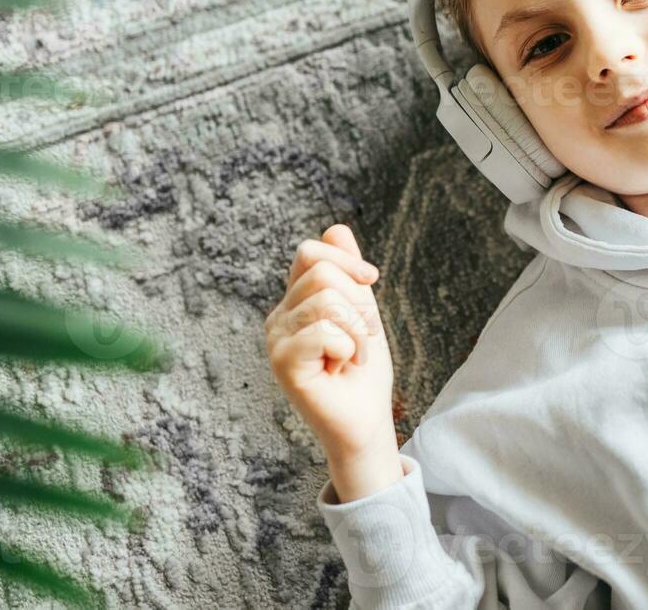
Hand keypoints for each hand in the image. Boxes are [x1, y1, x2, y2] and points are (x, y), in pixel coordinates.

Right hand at [265, 224, 396, 462]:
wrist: (364, 419)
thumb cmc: (362, 372)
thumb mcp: (362, 311)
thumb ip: (347, 273)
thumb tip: (336, 228)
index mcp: (295, 301)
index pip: (311, 252)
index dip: (347, 259)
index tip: (371, 279)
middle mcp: (279, 316)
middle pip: (321, 272)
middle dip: (359, 302)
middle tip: (362, 336)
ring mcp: (276, 339)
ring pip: (327, 300)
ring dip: (358, 329)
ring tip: (352, 354)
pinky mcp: (282, 362)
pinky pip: (323, 330)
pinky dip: (348, 347)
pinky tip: (342, 367)